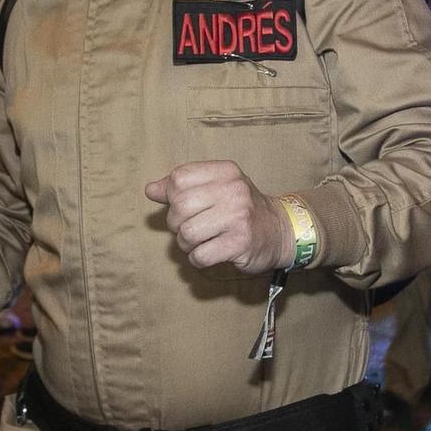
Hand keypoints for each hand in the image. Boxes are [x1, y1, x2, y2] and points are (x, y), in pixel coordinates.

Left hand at [145, 160, 294, 274]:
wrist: (280, 231)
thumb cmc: (241, 209)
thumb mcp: (216, 188)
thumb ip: (182, 187)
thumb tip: (150, 189)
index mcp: (225, 171)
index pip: (179, 178)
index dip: (171, 196)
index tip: (183, 206)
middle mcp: (233, 190)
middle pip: (179, 206)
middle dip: (176, 223)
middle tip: (189, 228)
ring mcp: (238, 217)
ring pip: (186, 234)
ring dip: (186, 244)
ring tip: (200, 241)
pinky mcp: (240, 243)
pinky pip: (200, 255)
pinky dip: (198, 259)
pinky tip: (210, 253)